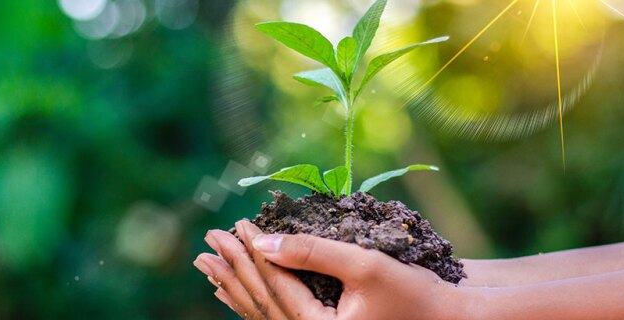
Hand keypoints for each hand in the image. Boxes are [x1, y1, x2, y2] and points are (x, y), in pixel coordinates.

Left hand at [194, 220, 477, 319]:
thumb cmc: (415, 293)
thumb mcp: (364, 265)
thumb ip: (312, 253)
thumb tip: (262, 242)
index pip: (274, 285)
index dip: (251, 252)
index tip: (232, 225)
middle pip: (261, 301)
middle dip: (233, 268)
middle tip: (208, 241)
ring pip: (265, 313)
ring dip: (236, 286)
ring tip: (209, 266)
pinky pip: (279, 319)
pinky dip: (255, 302)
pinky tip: (239, 293)